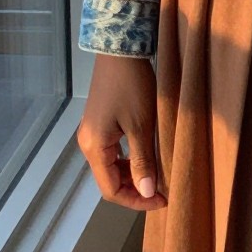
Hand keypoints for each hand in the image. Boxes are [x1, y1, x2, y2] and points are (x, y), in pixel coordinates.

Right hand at [76, 54, 167, 211]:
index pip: (111, 190)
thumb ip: (142, 161)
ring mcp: (92, 133)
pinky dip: (128, 161)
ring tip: (156, 177)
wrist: (120, 50)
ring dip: (132, 176)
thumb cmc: (132, 87)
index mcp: (95, 148)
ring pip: (110, 167)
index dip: (136, 201)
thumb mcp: (141, 126)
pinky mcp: (99, 123)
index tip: (162, 199)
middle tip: (162, 191)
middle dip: (135, 190)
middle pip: (109, 181)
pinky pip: (111, 152)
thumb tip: (147, 193)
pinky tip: (145, 158)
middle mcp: (88, 144)